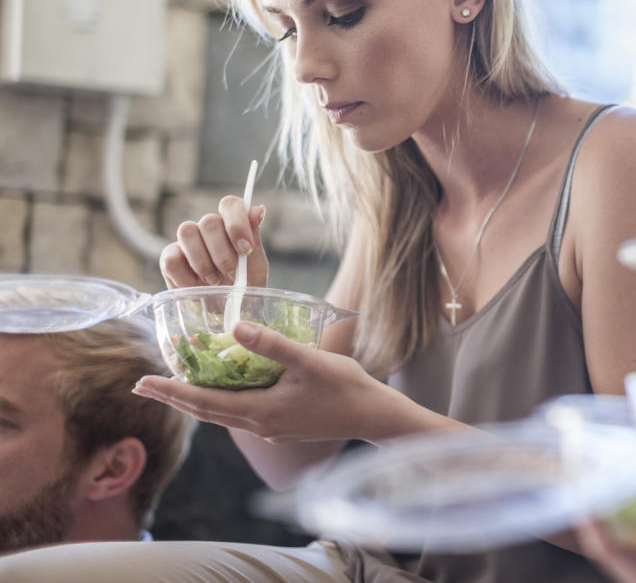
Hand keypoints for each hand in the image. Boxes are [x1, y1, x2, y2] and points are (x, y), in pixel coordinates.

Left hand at [133, 321, 398, 442]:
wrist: (374, 416)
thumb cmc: (345, 387)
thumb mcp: (309, 360)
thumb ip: (271, 344)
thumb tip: (235, 327)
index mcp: (260, 411)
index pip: (203, 402)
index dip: (171, 391)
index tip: (142, 382)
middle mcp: (259, 424)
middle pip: (206, 411)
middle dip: (174, 397)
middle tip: (143, 385)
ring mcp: (271, 427)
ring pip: (222, 414)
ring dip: (196, 399)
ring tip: (174, 385)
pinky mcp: (282, 424)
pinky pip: (241, 413)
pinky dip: (222, 400)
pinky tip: (223, 388)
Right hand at [160, 196, 267, 287]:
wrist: (226, 315)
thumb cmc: (244, 288)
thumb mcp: (255, 267)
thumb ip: (254, 238)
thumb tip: (258, 209)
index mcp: (232, 224)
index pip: (230, 204)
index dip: (237, 223)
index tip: (245, 249)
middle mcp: (209, 228)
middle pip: (208, 220)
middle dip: (222, 252)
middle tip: (230, 273)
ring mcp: (188, 242)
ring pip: (186, 231)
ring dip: (203, 262)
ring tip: (214, 281)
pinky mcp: (170, 258)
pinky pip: (171, 257)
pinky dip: (185, 276)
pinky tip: (196, 286)